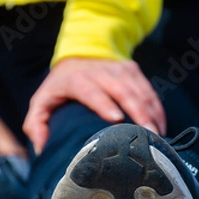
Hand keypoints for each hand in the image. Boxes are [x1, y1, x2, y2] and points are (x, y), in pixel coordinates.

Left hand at [23, 57, 166, 153]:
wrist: (82, 51)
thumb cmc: (61, 86)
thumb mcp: (43, 100)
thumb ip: (36, 123)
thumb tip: (40, 146)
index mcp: (78, 79)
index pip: (92, 91)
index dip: (104, 104)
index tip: (116, 119)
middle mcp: (102, 72)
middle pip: (123, 92)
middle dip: (138, 114)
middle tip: (148, 136)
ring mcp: (121, 70)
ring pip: (140, 92)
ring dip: (151, 114)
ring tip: (158, 137)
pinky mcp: (134, 71)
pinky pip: (149, 92)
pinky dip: (157, 110)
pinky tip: (162, 128)